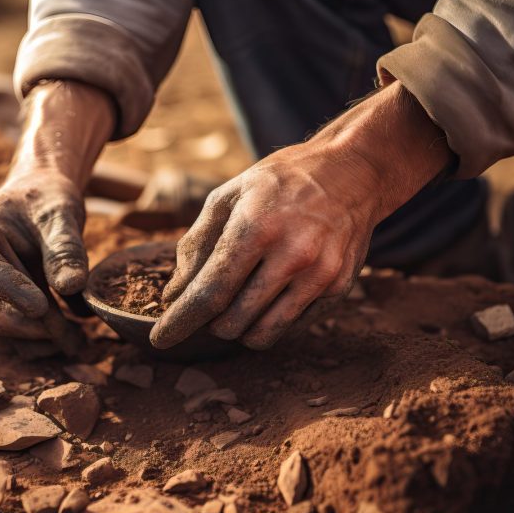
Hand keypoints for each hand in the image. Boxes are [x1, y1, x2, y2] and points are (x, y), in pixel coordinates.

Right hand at [0, 170, 85, 338]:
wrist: (40, 203)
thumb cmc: (46, 200)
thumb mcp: (60, 214)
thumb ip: (64, 247)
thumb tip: (71, 286)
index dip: (13, 292)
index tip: (44, 306)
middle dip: (38, 327)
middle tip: (78, 337)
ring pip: (8, 331)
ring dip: (44, 340)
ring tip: (80, 340)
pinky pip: (16, 337)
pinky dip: (43, 342)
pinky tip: (71, 338)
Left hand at [150, 82, 451, 349]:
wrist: (352, 173)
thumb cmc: (279, 183)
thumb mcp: (227, 196)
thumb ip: (195, 245)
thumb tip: (173, 296)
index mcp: (257, 227)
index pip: (210, 292)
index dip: (181, 321)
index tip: (161, 339)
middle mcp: (292, 255)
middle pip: (231, 321)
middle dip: (210, 321)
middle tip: (211, 299)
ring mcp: (320, 275)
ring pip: (261, 334)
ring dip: (239, 328)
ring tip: (238, 301)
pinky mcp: (338, 289)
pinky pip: (290, 327)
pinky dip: (270, 320)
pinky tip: (272, 291)